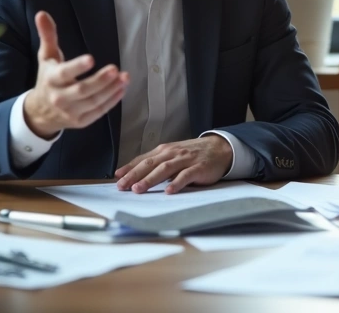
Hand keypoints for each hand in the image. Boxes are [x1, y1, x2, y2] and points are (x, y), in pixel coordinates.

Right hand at [23, 11, 128, 138]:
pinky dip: (112, 101)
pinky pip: (99, 112)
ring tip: (124, 77)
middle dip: (100, 80)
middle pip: (82, 90)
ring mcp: (70, 112)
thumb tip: (42, 13)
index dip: (77, 67)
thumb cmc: (47, 79)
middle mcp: (60, 97)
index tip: (91, 59)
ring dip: (111, 90)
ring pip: (93, 102)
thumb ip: (47, 36)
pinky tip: (122, 89)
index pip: (64, 73)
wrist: (39, 112)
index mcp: (51, 79)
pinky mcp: (81, 121)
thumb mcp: (46, 57)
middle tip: (115, 69)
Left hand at [114, 135, 233, 193]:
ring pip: (165, 169)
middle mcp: (173, 153)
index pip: (143, 159)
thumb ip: (156, 163)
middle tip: (122, 186)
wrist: (221, 148)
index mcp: (165, 150)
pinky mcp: (199, 168)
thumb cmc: (193, 154)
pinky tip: (168, 191)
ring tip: (138, 189)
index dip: (129, 168)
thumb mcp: (173, 154)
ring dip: (150, 179)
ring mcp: (186, 160)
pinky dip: (176, 183)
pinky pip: (186, 176)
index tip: (117, 178)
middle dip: (134, 175)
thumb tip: (132, 174)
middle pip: (150, 164)